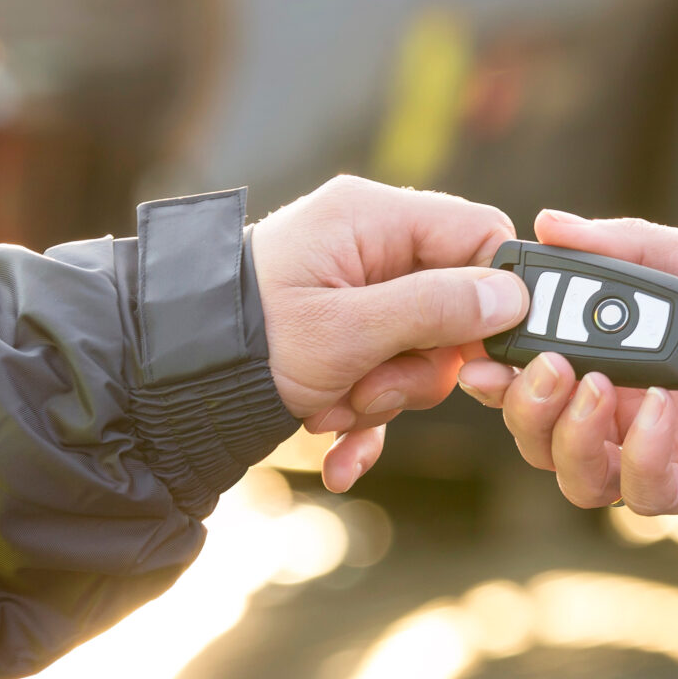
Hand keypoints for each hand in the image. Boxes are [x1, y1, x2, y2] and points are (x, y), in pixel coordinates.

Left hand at [249, 176, 526, 489]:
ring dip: (381, 397)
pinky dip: (363, 420)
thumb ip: (435, 309)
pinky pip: (381, 379)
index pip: (477, 234)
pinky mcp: (338, 341)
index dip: (493, 294)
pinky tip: (340, 459)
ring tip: (329, 407)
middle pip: (452, 308)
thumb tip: (512, 296)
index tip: (482, 350)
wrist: (165, 386)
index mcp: (371, 219)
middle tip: (372, 385)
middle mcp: (367, 250)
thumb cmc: (246, 340)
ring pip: (417, 355)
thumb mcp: (347, 330)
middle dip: (417, 366)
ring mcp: (353, 298)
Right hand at [457, 210, 677, 512]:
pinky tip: (656, 412)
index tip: (479, 344)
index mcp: (626, 355)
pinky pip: (647, 493)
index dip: (500, 367)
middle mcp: (637, 408)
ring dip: (567, 436)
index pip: (540, 375)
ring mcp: (673, 451)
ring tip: (590, 386)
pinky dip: (635, 458)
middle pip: (543, 435)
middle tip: (542, 365)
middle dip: (523, 406)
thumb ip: (628, 249)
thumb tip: (548, 222)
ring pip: (579, 476)